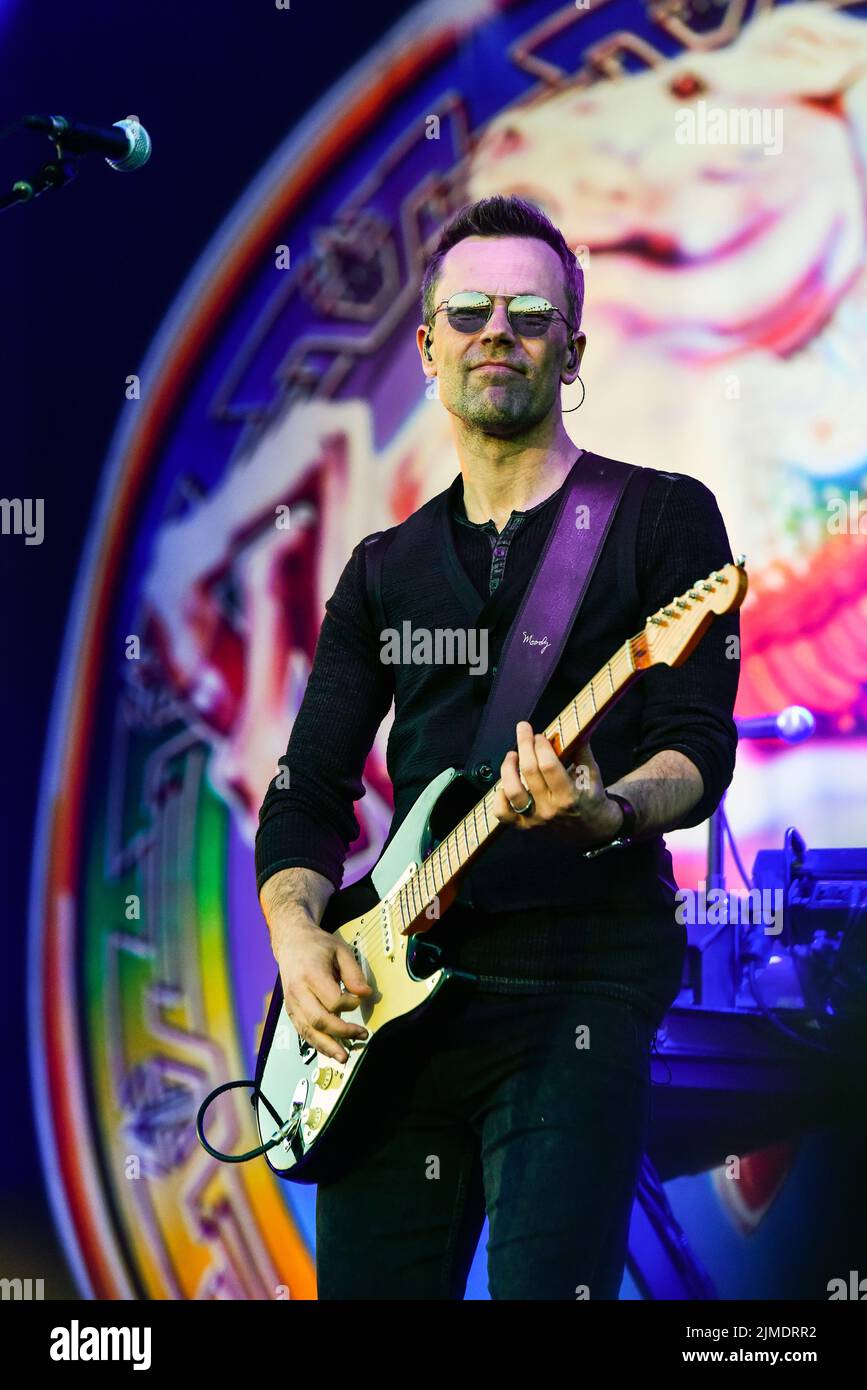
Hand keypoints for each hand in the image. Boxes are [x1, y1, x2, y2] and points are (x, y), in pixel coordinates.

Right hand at [273, 914, 373, 1063]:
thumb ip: (354, 973)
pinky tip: (330, 1050)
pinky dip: (316, 1043)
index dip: (349, 1004)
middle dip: (341, 1032)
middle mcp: (298, 990)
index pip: (332, 999)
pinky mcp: (291, 1010)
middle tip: (361, 1035)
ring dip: (327, 1046)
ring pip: (308, 1031)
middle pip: (319, 1019)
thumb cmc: (317, 945)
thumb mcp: (341, 950)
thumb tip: (365, 994)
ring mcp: (292, 1002)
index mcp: (310, 973)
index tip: (358, 1000)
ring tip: (344, 1056)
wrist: (291, 942)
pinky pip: (302, 1031)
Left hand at [491, 721, 623, 846]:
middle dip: (524, 745)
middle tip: (523, 730)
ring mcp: (534, 819)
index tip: (540, 735)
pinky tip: (505, 782)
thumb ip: (582, 750)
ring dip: (508, 768)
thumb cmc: (592, 798)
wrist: (592, 831)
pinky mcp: (524, 825)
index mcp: (569, 796)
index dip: (541, 746)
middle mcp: (549, 809)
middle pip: (529, 772)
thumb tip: (573, 726)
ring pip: (512, 791)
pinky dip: (498, 796)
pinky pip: (502, 812)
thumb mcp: (593, 774)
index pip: (548, 766)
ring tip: (512, 755)